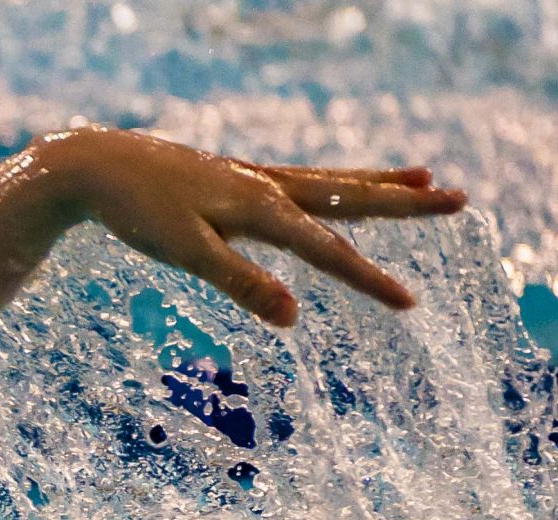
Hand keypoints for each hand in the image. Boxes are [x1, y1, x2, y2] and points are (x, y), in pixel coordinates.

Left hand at [30, 128, 466, 325]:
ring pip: (332, 180)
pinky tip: (340, 185)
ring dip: (380, 183)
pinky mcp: (236, 175)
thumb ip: (241, 284)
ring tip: (426, 179)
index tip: (412, 304)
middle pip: (350, 197)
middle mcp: (268, 184)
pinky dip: (335, 179)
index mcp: (262, 207)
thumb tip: (294, 317)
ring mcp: (254, 176)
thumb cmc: (137, 213)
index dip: (371, 280)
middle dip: (406, 205)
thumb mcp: (185, 255)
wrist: (96, 164)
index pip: (329, 251)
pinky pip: (302, 178)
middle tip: (461, 200)